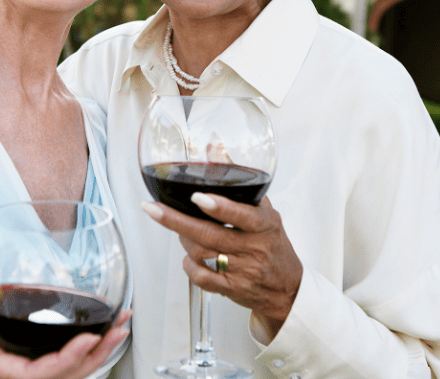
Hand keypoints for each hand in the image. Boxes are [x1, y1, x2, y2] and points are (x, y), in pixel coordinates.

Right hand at [0, 248, 129, 378]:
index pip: (31, 375)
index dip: (64, 362)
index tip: (88, 340)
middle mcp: (6, 370)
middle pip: (59, 377)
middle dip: (93, 356)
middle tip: (120, 327)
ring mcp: (15, 365)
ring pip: (62, 372)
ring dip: (95, 352)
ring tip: (121, 325)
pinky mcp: (19, 355)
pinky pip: (56, 360)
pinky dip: (82, 347)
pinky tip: (99, 328)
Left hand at [141, 195, 301, 337]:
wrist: (286, 289)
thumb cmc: (272, 244)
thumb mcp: (265, 211)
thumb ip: (240, 182)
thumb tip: (216, 150)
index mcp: (264, 225)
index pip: (241, 215)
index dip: (219, 207)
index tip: (197, 197)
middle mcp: (253, 248)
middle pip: (209, 234)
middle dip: (176, 220)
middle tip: (152, 208)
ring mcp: (242, 270)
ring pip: (201, 253)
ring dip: (182, 238)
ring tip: (179, 228)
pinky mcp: (231, 288)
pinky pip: (201, 278)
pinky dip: (188, 265)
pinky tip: (189, 256)